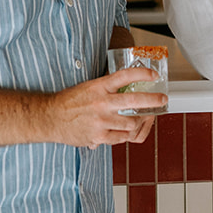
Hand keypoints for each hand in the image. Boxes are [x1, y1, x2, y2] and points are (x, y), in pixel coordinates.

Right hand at [48, 67, 166, 148]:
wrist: (50, 118)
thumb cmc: (68, 102)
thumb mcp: (88, 87)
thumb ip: (106, 88)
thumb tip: (125, 86)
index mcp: (99, 87)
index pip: (125, 76)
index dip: (142, 74)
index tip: (153, 75)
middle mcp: (102, 103)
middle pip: (135, 101)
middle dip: (153, 100)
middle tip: (162, 99)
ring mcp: (101, 121)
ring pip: (131, 123)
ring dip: (138, 122)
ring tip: (141, 119)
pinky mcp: (99, 136)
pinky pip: (121, 138)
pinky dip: (125, 135)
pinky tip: (125, 131)